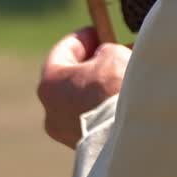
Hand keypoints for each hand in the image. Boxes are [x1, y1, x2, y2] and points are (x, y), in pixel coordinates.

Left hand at [37, 26, 130, 147]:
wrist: (127, 133)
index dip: (84, 37)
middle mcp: (50, 110)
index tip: (100, 31)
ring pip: (83, 99)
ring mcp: (65, 132)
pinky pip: (92, 117)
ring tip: (126, 74)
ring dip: (101, 85)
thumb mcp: (111, 53)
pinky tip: (126, 96)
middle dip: (94, 63)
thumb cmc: (114, 87)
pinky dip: (105, 105)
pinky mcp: (82, 145)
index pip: (63, 51)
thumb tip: (103, 59)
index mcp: (50, 83)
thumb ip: (103, 51)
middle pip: (72, 77)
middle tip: (116, 51)